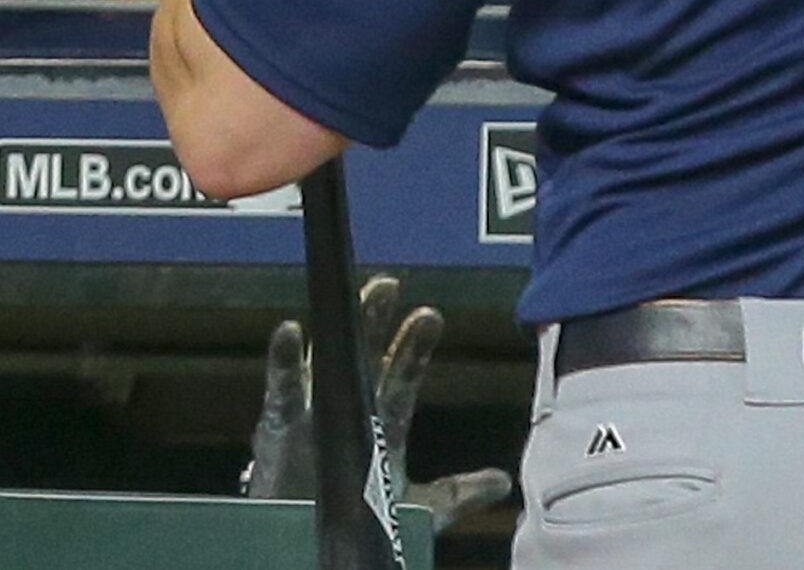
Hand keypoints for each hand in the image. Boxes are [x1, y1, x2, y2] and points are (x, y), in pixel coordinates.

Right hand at [245, 274, 511, 533]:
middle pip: (364, 358)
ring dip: (336, 332)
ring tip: (345, 298)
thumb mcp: (416, 509)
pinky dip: (283, 364)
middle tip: (387, 282)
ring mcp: (313, 415)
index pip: (402, 378)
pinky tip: (288, 331)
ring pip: (325, 364)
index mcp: (382, 422)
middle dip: (375, 323)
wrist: (308, 542)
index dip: (414, 349)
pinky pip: (281, 395)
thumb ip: (456, 492)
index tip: (429, 316)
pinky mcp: (278, 433)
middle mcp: (349, 409)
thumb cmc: (361, 517)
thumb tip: (504, 483)